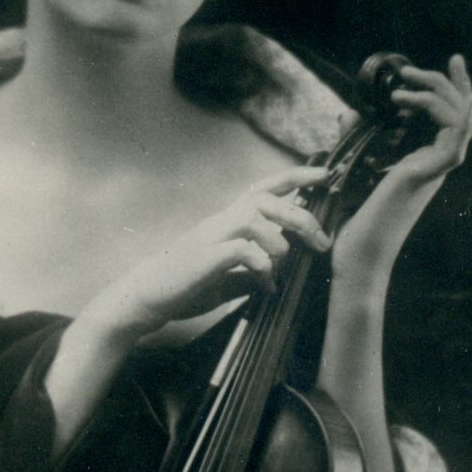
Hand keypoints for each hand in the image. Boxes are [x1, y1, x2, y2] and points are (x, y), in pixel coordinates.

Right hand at [83, 163, 333, 341]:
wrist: (147, 296)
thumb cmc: (184, 286)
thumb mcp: (226, 280)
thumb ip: (249, 275)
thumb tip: (274, 282)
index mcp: (229, 222)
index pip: (265, 189)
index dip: (295, 177)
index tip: (325, 175)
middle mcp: (221, 221)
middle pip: (266, 199)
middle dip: (300, 216)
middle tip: (322, 241)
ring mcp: (212, 237)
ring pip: (254, 217)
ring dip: (279, 241)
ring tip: (282, 264)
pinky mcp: (205, 257)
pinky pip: (241, 250)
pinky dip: (261, 264)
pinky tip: (265, 283)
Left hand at [332, 54, 471, 292]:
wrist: (357, 257)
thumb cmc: (356, 223)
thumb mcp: (354, 168)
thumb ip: (355, 140)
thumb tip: (349, 113)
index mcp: (426, 162)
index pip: (452, 118)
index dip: (455, 88)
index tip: (450, 61)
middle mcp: (436, 164)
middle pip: (463, 112)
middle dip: (449, 80)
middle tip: (420, 66)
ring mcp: (434, 170)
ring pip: (460, 118)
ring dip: (434, 92)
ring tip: (399, 88)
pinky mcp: (424, 174)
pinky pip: (452, 137)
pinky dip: (439, 112)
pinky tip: (409, 100)